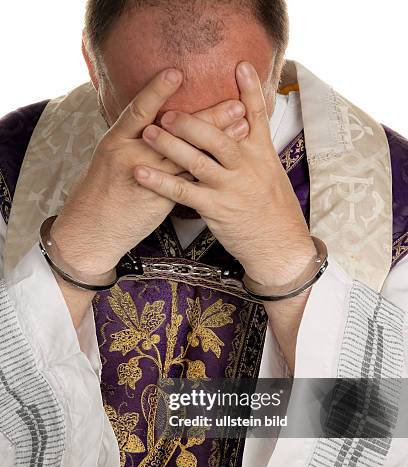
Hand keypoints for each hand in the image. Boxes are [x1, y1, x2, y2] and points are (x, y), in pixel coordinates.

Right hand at [51, 68, 248, 275]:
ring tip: (242, 128)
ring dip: (216, 141)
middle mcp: (130, 156)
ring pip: (186, 155)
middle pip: (173, 132)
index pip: (139, 110)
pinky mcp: (159, 199)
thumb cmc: (102, 191)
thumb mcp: (110, 157)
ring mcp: (146, 179)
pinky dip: (209, 167)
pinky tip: (229, 159)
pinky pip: (187, 180)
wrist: (92, 230)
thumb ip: (134, 139)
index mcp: (115, 140)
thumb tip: (162, 119)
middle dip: (206, 116)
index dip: (157, 91)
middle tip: (234, 103)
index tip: (177, 73)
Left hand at [134, 62, 315, 288]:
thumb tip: (244, 130)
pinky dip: (160, 181)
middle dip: (192, 121)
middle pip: (218, 135)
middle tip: (167, 109)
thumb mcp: (271, 176)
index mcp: (262, 155)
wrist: (280, 246)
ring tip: (148, 131)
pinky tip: (141, 172)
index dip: (249, 90)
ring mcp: (231, 187)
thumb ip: (256, 152)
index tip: (240, 65)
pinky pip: (182, 191)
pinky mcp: (216, 208)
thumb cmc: (273, 211)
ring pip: (197, 160)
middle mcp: (247, 167)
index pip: (257, 116)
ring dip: (171, 144)